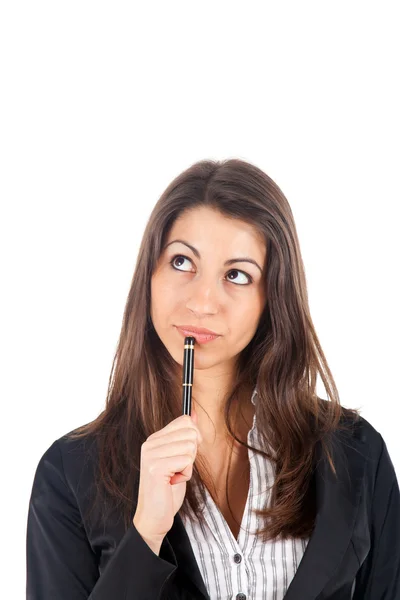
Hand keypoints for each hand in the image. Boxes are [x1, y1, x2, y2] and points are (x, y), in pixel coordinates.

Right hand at [133, 406, 202, 542]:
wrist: (154, 517)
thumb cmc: (168, 490)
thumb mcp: (179, 458)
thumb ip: (184, 437)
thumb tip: (194, 414)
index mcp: (154, 439)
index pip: (184, 421)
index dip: (194, 437)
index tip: (188, 453)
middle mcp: (150, 443)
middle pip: (190, 432)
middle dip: (192, 453)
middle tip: (178, 468)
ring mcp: (151, 454)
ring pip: (190, 446)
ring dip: (188, 466)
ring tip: (174, 476)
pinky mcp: (155, 467)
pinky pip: (186, 460)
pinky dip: (186, 474)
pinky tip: (173, 482)